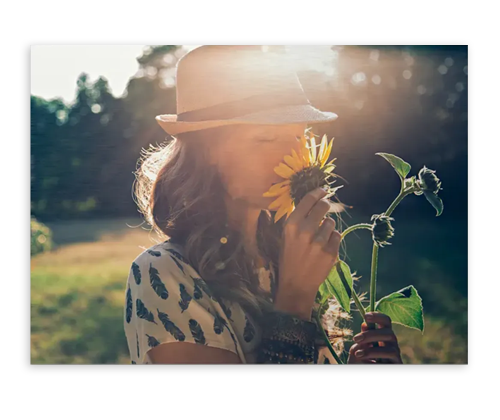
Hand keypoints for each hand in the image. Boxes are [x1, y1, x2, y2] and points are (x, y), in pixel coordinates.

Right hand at [275, 187, 340, 319]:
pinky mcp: (331, 252)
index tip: (323, 190)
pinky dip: (332, 239)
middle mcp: (305, 231)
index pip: (309, 199)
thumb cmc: (289, 257)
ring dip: (327, 227)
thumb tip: (312, 200)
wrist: (296, 284)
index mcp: (291, 224)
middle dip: (325, 206)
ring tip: (319, 238)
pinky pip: (337, 235)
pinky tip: (324, 247)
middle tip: (324, 210)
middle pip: (324, 206)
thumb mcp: (286, 236)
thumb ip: (298, 218)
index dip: (318, 192)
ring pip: (331, 222)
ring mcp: (319, 242)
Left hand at [347, 312, 402, 363]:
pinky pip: (390, 360)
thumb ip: (362, 340)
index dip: (378, 316)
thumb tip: (365, 324)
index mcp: (382, 336)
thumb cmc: (360, 363)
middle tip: (356, 338)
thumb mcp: (357, 351)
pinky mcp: (396, 364)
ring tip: (357, 354)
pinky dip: (376, 360)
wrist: (364, 372)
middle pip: (389, 333)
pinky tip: (364, 361)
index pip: (386, 321)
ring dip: (372, 350)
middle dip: (371, 334)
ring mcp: (395, 356)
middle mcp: (391, 344)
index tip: (365, 316)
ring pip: (390, 349)